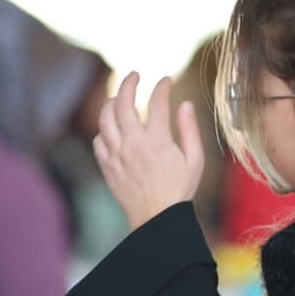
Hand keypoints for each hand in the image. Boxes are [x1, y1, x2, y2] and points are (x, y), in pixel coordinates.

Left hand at [94, 72, 206, 228]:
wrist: (157, 220)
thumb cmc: (180, 190)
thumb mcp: (195, 161)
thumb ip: (190, 130)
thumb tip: (186, 104)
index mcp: (158, 142)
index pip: (157, 102)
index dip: (162, 86)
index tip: (165, 80)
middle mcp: (134, 146)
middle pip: (123, 104)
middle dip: (128, 83)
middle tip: (134, 75)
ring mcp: (118, 156)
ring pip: (105, 119)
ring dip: (112, 103)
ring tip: (120, 97)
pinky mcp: (108, 167)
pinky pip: (99, 140)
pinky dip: (105, 129)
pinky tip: (114, 128)